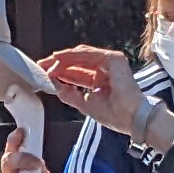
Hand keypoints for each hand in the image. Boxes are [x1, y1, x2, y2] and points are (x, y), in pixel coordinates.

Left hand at [40, 46, 168, 147]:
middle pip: (77, 63)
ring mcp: (110, 63)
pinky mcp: (114, 59)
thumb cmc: (115, 115)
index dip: (59, 72)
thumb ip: (69, 94)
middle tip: (42, 65)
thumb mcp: (84, 104)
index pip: (76, 73)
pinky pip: (89, 54)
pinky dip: (73, 56)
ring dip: (63, 59)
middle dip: (58, 63)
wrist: (131, 118)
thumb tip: (54, 85)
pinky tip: (60, 59)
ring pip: (81, 56)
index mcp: (99, 81)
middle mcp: (105, 70)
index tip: (43, 73)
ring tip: (49, 64)